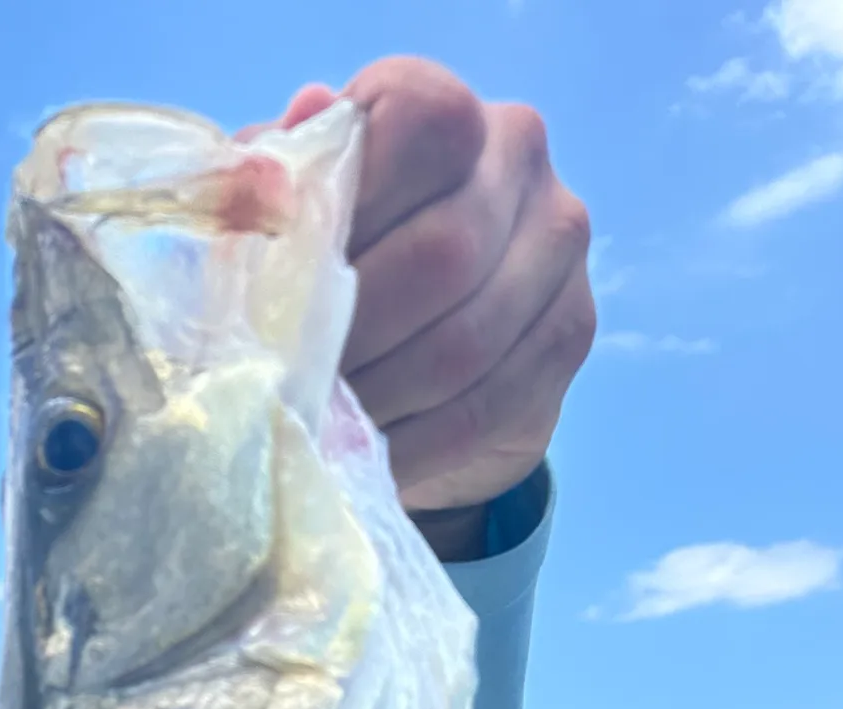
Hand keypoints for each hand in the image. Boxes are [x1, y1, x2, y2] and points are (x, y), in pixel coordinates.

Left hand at [273, 59, 594, 552]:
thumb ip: (281, 193)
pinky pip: (488, 404)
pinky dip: (415, 447)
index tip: (291, 278)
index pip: (419, 124)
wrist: (418, 354)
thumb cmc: (337, 270)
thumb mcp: (291, 226)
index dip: (352, 203)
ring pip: (466, 341)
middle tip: (293, 390)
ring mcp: (555, 243)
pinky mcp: (567, 332)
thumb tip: (275, 162)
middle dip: (354, 336)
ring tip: (322, 432)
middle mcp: (517, 156)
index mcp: (443, 111)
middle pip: (442, 252)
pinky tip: (368, 463)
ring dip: (382, 401)